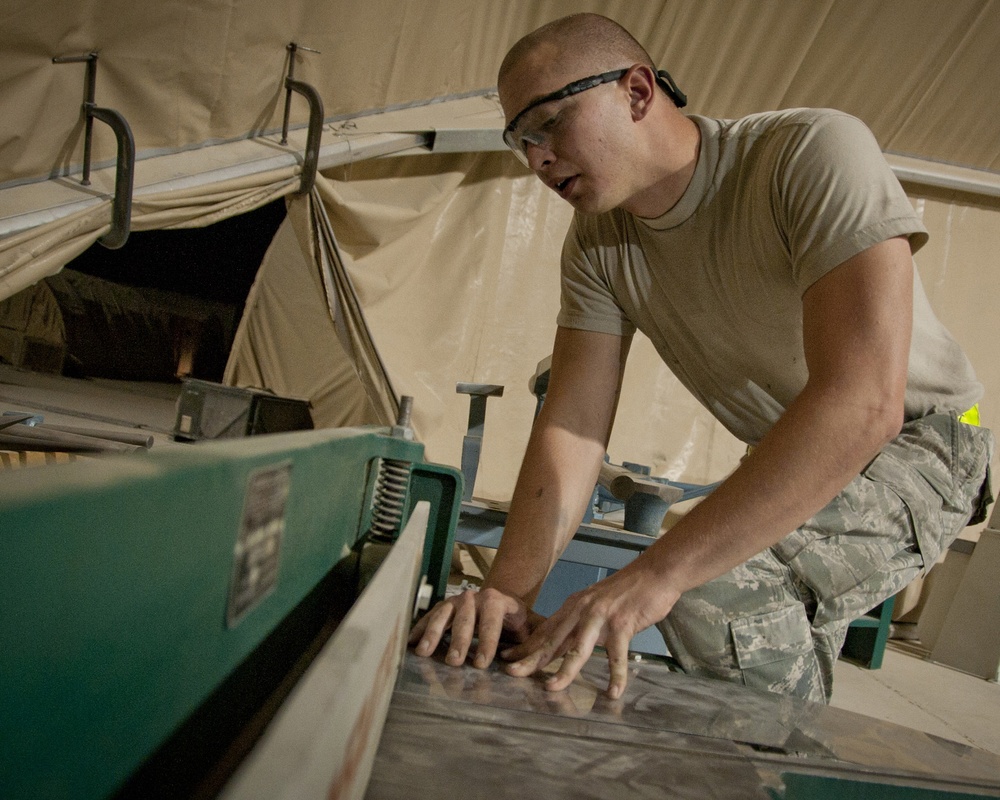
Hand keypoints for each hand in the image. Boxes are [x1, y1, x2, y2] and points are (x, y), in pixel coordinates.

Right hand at [408, 586, 542, 669]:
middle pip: (465, 619)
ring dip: (433, 634)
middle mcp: (474, 597)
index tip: (483, 664)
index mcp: (498, 601)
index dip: (488, 641)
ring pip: (443, 615)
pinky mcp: (444, 608)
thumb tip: (537, 659)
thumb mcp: (530, 625)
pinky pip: (429, 617)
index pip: (492, 621)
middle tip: (454, 662)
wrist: (499, 598)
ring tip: (423, 653)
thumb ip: (536, 640)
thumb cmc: (516, 619)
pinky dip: (419, 630)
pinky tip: (410, 643)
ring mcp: (456, 601)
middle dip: (459, 641)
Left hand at [500, 567, 676, 698]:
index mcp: (574, 607)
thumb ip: (581, 621)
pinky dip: (616, 675)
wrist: (655, 573)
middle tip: (511, 673)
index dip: (526, 645)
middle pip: (553, 639)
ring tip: (552, 688)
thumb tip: (566, 642)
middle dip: (531, 658)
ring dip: (564, 670)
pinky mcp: (623, 624)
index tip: (507, 657)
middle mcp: (583, 611)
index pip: (545, 630)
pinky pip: (617, 655)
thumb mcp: (596, 604)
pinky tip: (613, 692)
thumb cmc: (627, 591)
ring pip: (578, 648)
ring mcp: (602, 617)